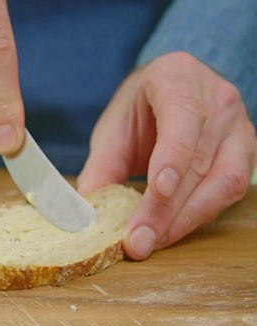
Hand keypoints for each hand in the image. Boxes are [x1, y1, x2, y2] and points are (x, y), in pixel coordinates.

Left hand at [77, 51, 255, 259]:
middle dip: (165, 209)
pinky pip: (228, 191)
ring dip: (184, 219)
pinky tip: (169, 231)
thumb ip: (102, 165)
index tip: (159, 190)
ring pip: (222, 182)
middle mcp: (217, 100)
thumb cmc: (141, 109)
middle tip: (138, 241)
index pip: (183, 117)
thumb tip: (88, 209)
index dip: (173, 156)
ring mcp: (238, 127)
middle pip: (199, 161)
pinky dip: (197, 216)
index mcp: (178, 80)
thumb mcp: (114, 128)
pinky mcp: (245, 154)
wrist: (172, 91)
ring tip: (150, 242)